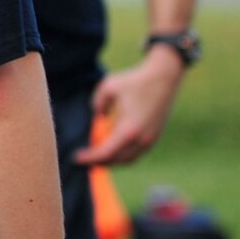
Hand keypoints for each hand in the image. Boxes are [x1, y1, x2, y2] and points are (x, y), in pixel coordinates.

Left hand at [76, 50, 182, 165]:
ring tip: (95, 156)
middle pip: (116, 160)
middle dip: (98, 162)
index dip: (90, 158)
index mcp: (129, 129)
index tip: (75, 157)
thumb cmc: (135, 81)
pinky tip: (111, 149)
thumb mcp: (108, 87)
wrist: (164, 77)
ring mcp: (151, 139)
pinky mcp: (155, 136)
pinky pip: (137, 153)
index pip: (106, 153)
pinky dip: (123, 155)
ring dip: (111, 160)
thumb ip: (97, 104)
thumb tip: (98, 117)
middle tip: (82, 158)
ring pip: (129, 160)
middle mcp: (142, 139)